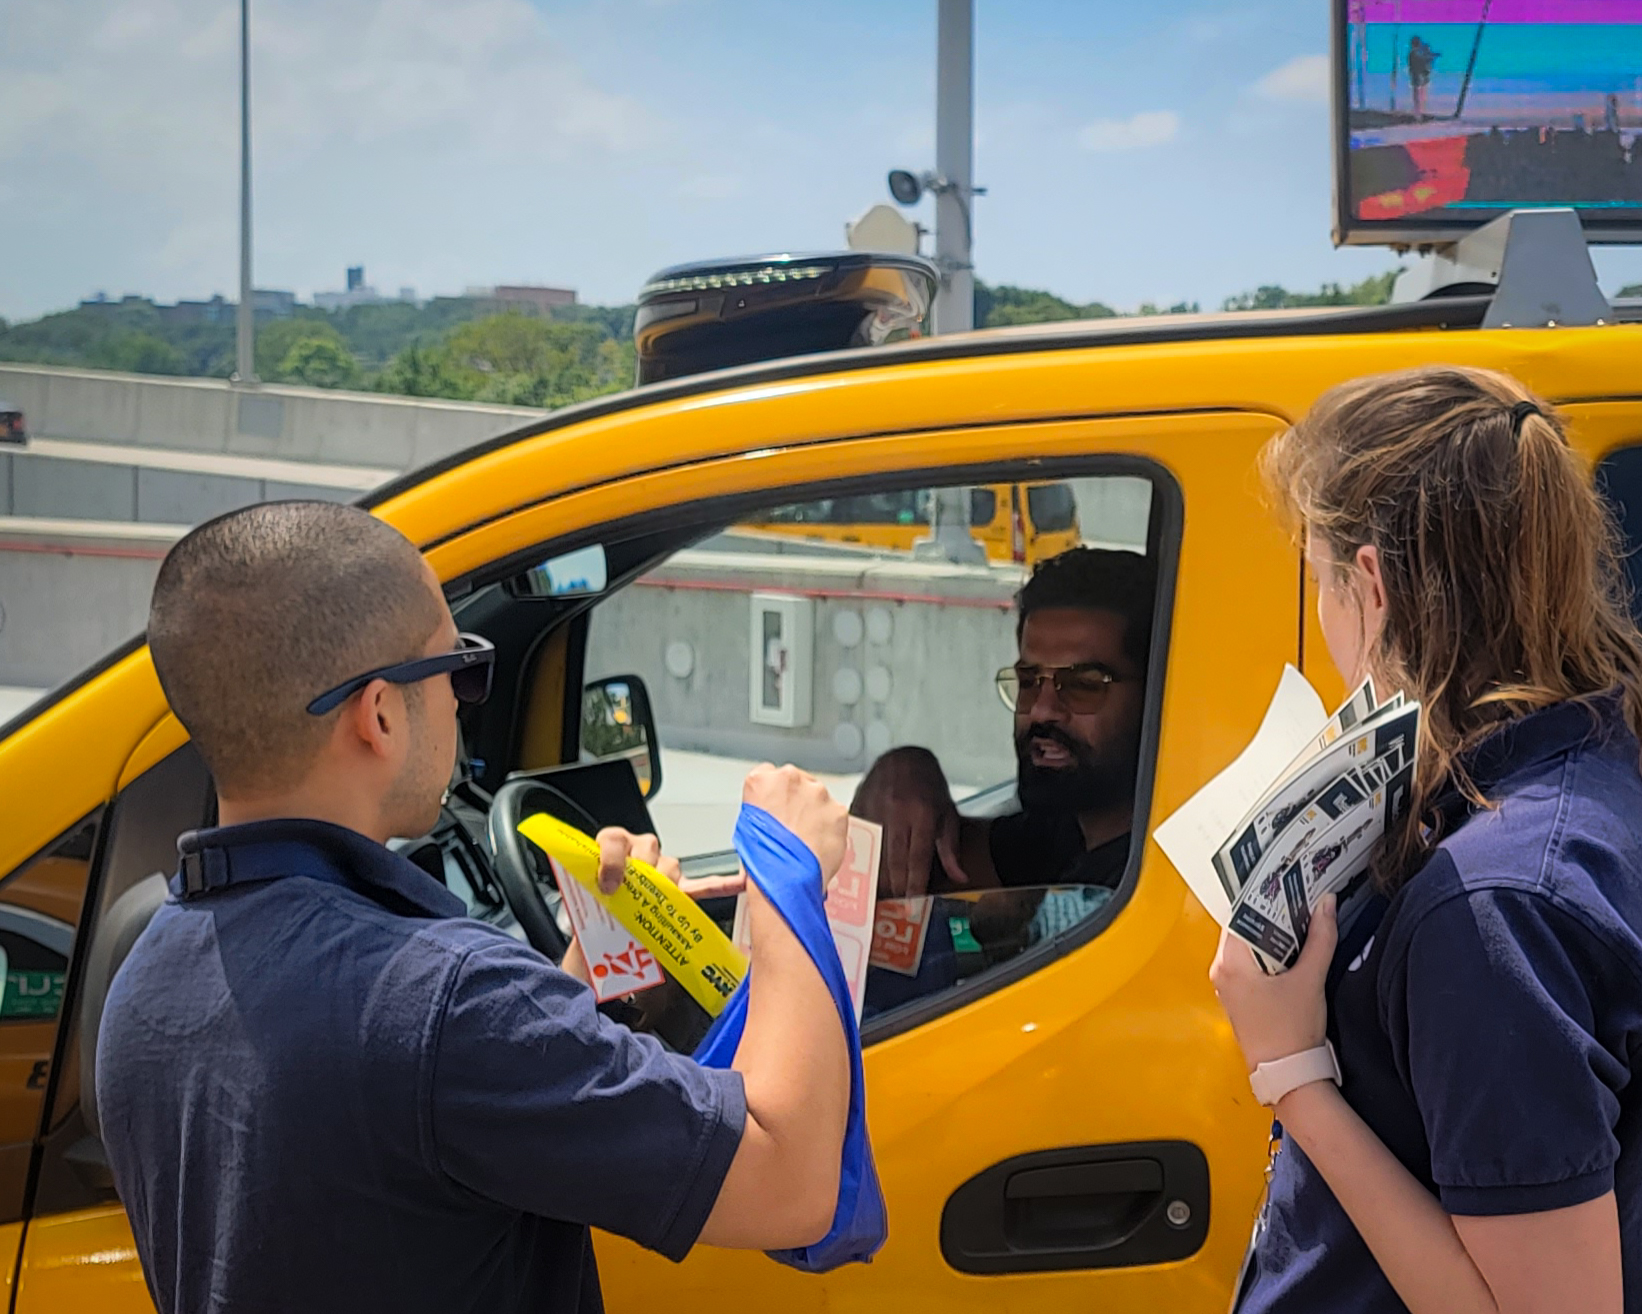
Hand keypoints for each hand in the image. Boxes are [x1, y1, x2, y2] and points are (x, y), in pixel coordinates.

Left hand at [564, 832, 738, 989]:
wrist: (593, 936)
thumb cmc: (587, 916)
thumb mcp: (580, 903)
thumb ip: (587, 899)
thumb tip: (597, 905)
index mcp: (609, 846)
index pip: (612, 841)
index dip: (611, 860)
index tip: (607, 885)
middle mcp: (638, 851)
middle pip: (647, 850)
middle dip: (639, 873)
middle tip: (630, 896)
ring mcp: (660, 868)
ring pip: (669, 867)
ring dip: (662, 885)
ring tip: (652, 906)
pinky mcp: (677, 889)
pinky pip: (701, 885)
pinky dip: (720, 885)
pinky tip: (739, 883)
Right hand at [743, 762, 847, 884]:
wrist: (786, 877)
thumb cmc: (762, 858)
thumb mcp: (746, 826)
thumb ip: (763, 807)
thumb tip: (771, 813)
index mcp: (761, 780)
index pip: (769, 775)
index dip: (775, 794)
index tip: (778, 806)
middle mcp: (790, 779)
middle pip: (797, 782)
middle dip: (797, 800)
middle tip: (793, 826)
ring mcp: (816, 792)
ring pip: (818, 796)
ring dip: (814, 812)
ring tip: (806, 838)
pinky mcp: (837, 808)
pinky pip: (834, 814)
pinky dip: (830, 826)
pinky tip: (819, 843)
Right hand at [850, 746, 967, 898]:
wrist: (902, 757)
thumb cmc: (927, 784)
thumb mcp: (947, 812)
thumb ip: (950, 847)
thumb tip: (959, 876)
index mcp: (922, 814)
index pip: (917, 859)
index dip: (914, 884)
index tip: (912, 903)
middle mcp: (897, 812)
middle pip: (893, 860)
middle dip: (896, 886)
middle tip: (897, 905)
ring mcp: (875, 809)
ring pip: (873, 853)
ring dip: (877, 876)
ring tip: (881, 894)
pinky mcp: (859, 808)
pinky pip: (859, 840)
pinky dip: (862, 857)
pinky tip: (864, 870)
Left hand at [1210, 893, 1337, 1071]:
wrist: (1289, 1075)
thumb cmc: (1293, 1031)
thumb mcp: (1311, 979)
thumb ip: (1321, 937)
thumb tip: (1327, 902)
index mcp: (1230, 963)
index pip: (1242, 916)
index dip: (1264, 897)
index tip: (1283, 881)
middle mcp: (1222, 971)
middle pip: (1245, 929)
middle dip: (1271, 914)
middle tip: (1295, 893)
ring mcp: (1228, 985)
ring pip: (1249, 946)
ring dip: (1271, 933)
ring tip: (1297, 914)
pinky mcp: (1239, 996)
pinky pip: (1251, 963)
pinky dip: (1269, 952)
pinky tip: (1291, 946)